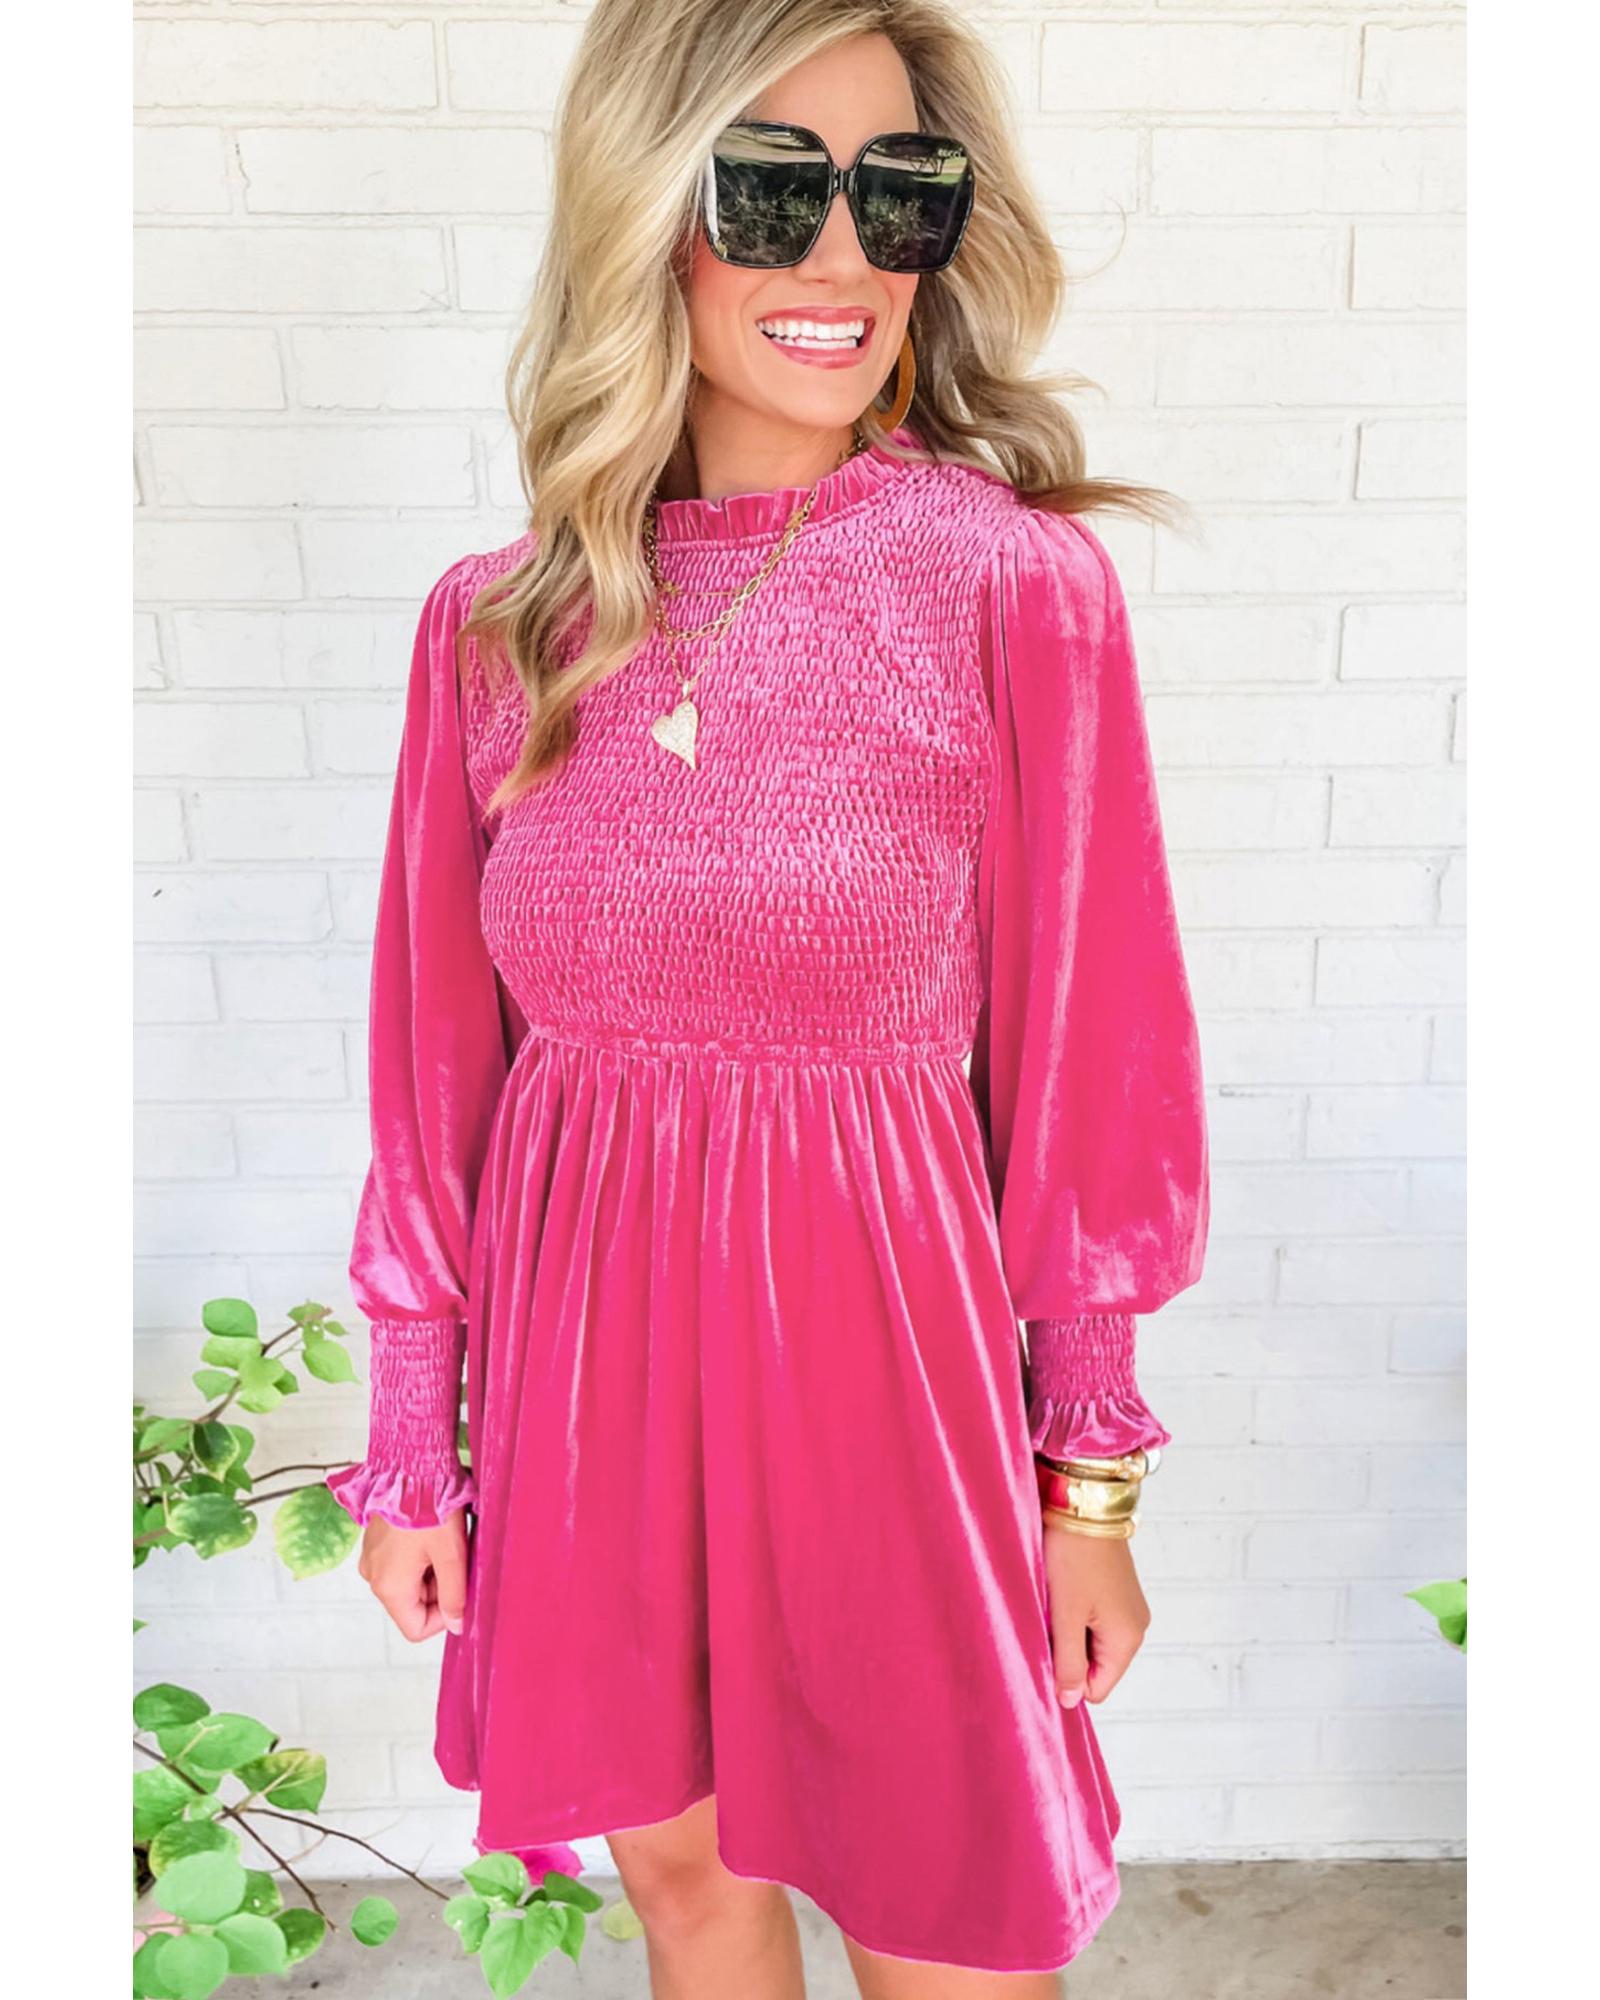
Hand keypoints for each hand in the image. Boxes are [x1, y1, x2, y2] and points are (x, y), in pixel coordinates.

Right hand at [356, 1512, 468, 1642]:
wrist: (410, 1464)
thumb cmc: (430, 1506)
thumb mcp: (451, 1555)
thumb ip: (455, 1595)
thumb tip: (457, 1625)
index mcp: (388, 1587)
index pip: (416, 1628)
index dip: (445, 1617)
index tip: (463, 1590)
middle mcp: (374, 1576)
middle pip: (414, 1604)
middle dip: (441, 1587)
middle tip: (459, 1558)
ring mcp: (373, 1557)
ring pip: (410, 1582)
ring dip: (433, 1570)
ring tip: (448, 1541)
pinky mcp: (377, 1541)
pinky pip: (402, 1562)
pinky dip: (422, 1555)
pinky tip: (435, 1533)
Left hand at [1041, 1523, 1150, 1708]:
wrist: (1084, 1504)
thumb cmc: (1074, 1557)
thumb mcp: (1064, 1615)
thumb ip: (1068, 1663)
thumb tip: (1069, 1701)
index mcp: (1127, 1639)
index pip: (1096, 1689)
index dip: (1067, 1679)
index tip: (1046, 1648)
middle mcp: (1135, 1626)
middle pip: (1094, 1666)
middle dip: (1067, 1652)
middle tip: (1048, 1620)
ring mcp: (1128, 1607)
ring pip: (1091, 1641)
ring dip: (1068, 1630)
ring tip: (1055, 1601)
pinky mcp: (1117, 1590)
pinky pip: (1094, 1619)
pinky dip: (1074, 1612)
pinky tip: (1062, 1590)